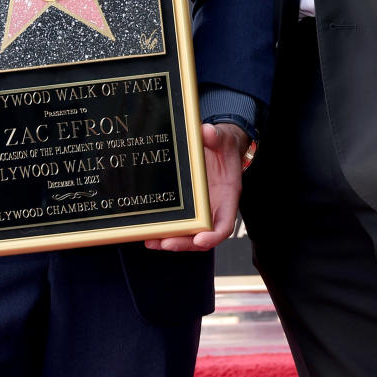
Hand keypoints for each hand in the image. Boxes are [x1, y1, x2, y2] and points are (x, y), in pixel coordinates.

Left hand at [144, 122, 249, 251]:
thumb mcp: (222, 138)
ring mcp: (200, 210)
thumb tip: (206, 133)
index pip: (224, 224)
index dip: (213, 236)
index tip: (200, 240)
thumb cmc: (222, 145)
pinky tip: (149, 231)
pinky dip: (165, 230)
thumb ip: (216, 137)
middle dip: (184, 242)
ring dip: (170, 240)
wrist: (217, 144)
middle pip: (202, 236)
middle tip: (165, 243)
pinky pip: (178, 223)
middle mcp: (214, 208)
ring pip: (188, 234)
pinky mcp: (187, 207)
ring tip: (151, 241)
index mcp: (227, 196)